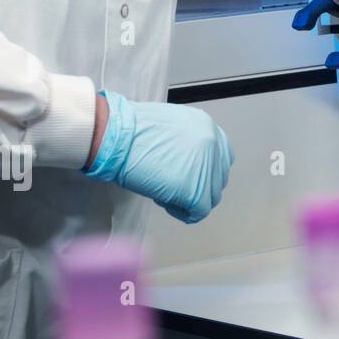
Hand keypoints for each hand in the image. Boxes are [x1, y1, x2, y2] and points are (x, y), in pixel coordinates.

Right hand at [85, 91, 233, 223]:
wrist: (118, 137)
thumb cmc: (131, 132)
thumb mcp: (170, 126)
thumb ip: (188, 142)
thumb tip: (188, 161)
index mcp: (208, 127)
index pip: (221, 157)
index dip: (204, 171)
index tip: (188, 176)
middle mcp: (214, 144)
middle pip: (217, 178)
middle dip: (197, 186)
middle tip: (172, 186)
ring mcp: (207, 167)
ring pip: (210, 197)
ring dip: (189, 199)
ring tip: (164, 191)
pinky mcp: (196, 189)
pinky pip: (199, 211)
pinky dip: (183, 212)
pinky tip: (164, 201)